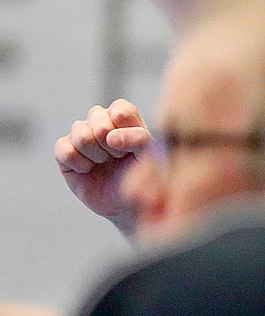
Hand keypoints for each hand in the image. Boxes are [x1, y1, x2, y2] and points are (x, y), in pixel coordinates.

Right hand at [54, 100, 151, 231]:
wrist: (127, 206)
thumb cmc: (141, 180)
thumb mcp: (150, 159)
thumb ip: (139, 140)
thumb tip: (112, 137)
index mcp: (127, 121)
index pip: (121, 109)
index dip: (124, 128)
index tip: (131, 149)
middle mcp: (102, 124)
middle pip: (97, 115)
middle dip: (109, 140)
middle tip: (117, 157)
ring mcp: (82, 136)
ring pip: (81, 132)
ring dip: (96, 153)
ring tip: (104, 163)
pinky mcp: (65, 152)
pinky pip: (64, 149)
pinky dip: (79, 163)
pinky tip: (87, 170)